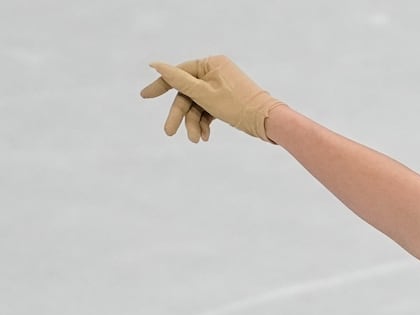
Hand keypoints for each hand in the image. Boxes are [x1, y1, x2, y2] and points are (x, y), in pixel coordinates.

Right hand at [139, 55, 283, 142]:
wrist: (268, 122)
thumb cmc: (237, 105)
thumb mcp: (203, 94)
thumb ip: (178, 80)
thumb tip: (155, 64)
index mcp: (211, 63)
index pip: (179, 73)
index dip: (161, 85)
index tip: (145, 96)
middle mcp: (216, 72)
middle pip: (188, 93)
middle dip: (181, 114)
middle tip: (169, 132)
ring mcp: (223, 86)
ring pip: (199, 105)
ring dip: (195, 122)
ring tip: (196, 139)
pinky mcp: (228, 100)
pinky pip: (210, 110)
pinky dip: (205, 122)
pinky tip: (205, 137)